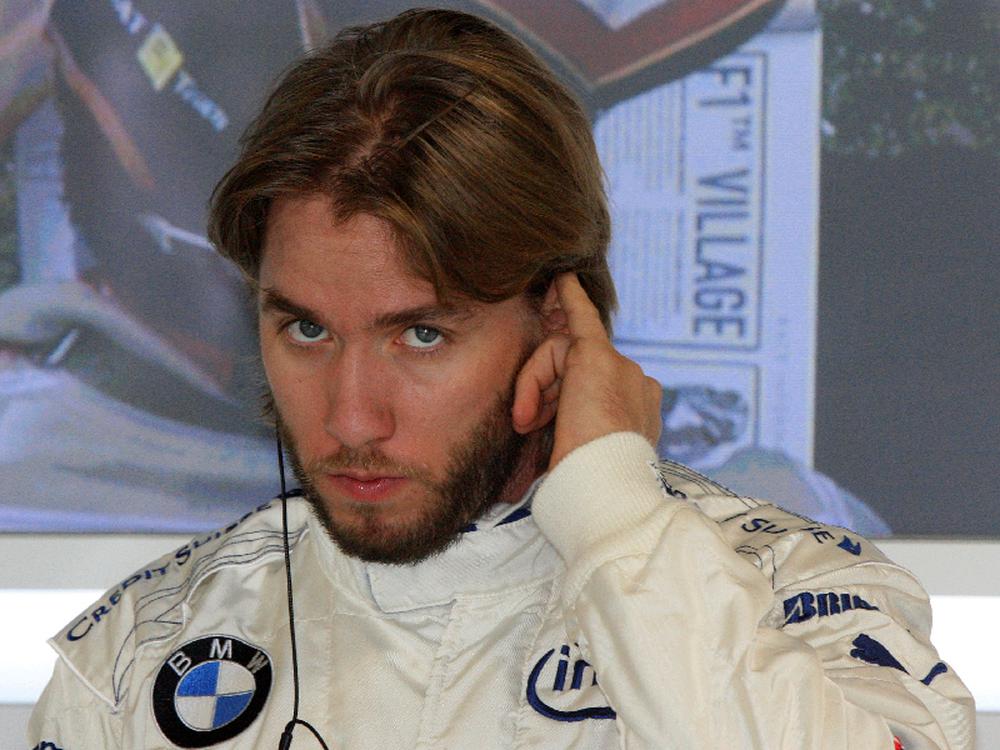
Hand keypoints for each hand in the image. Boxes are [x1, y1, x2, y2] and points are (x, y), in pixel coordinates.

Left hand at [512, 273, 662, 469]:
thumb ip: (569, 431)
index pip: (593, 391)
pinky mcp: (597, 357)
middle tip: (526, 425)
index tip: (549, 412)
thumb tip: (537, 424)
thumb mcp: (578, 456)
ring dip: (536, 385)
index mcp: (637, 411)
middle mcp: (636, 385)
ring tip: (527, 421)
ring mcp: (622, 368)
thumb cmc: (588, 485)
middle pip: (574, 371)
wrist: (604, 488)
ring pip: (563, 358)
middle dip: (544, 394)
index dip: (562, 397)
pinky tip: (562, 280)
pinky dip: (569, 299)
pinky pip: (578, 319)